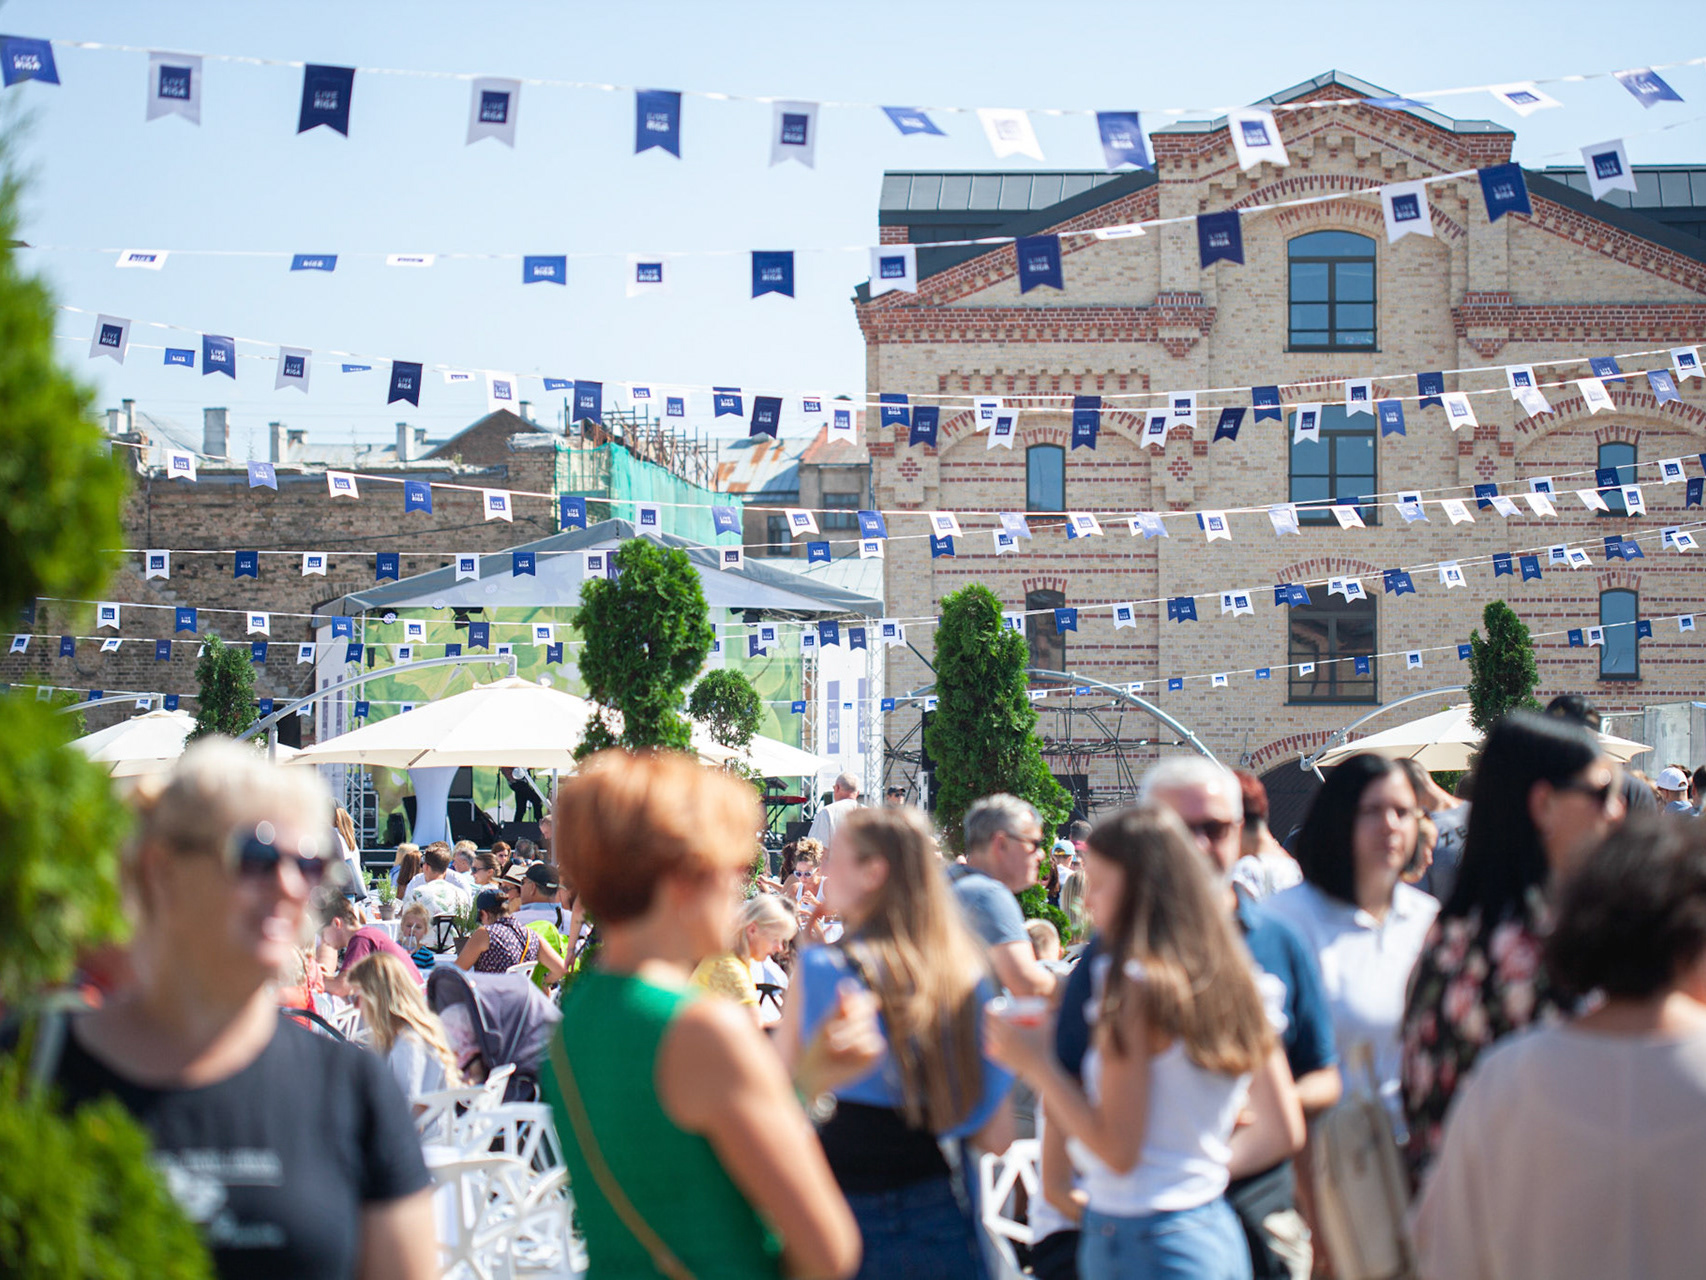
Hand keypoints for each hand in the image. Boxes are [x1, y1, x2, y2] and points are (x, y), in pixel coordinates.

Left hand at [794, 984, 883, 1100]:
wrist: (813, 1073)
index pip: (866, 1000)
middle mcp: (865, 1027)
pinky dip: (857, 1050)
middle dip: (846, 1025)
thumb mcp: (826, 1023)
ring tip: (835, 1049)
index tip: (844, 1010)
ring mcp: (870, 1042)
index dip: (857, 1003)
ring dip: (848, 1039)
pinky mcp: (873, 1057)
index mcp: (854, 1016)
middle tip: (831, 1037)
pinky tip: (847, 1057)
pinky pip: (873, 1045)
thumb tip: (846, 984)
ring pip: (868, 1030)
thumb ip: (838, 1007)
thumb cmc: (817, 1047)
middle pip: (866, 1015)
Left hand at [983, 1007, 1052, 1081]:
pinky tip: (992, 1037)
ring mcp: (998, 1050)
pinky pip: (988, 1046)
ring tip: (993, 1024)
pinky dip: (989, 1040)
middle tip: (996, 1013)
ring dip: (988, 1028)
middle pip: (987, 1023)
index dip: (991, 1007)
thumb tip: (1046, 1002)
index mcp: (1008, 1030)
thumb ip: (1048, 1011)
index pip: (990, 1014)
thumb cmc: (1046, 1046)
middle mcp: (1000, 1040)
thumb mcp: (1049, 1025)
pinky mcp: (998, 1059)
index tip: (996, 1005)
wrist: (1041, 1070)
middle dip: (990, 1017)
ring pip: (986, 1035)